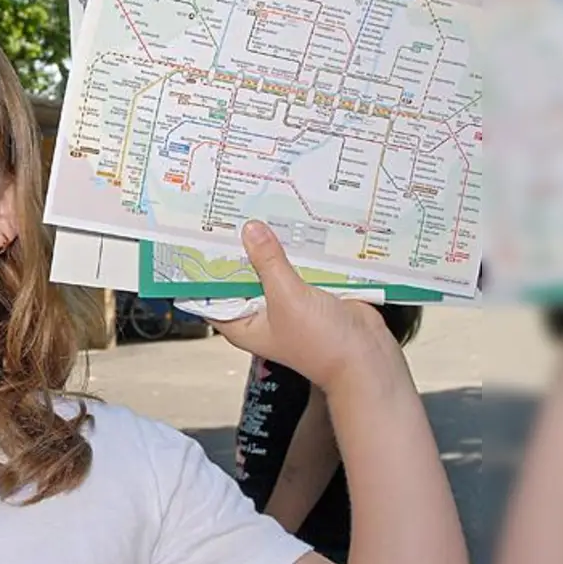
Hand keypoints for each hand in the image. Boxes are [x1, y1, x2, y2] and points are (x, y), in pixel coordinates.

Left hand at [213, 221, 400, 390]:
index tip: (196, 236)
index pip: (210, 294)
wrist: (367, 356)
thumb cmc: (321, 342)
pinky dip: (296, 249)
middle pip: (241, 275)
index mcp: (242, 323)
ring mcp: (286, 301)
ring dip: (270, 245)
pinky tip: (294, 221)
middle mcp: (260, 312)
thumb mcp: (286, 297)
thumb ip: (267, 261)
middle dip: (239, 249)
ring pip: (271, 267)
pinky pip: (297, 266)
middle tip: (230, 210)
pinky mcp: (310, 292)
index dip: (202, 268)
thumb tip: (249, 229)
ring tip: (259, 207)